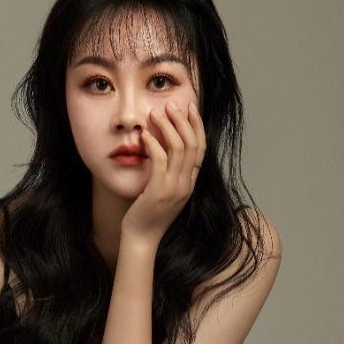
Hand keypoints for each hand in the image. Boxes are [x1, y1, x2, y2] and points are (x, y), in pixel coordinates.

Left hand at [120, 97, 205, 244]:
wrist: (142, 238)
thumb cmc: (149, 214)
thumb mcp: (165, 190)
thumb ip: (170, 172)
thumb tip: (166, 146)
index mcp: (190, 183)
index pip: (201, 149)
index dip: (197, 126)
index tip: (190, 108)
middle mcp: (186, 185)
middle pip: (192, 145)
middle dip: (183, 121)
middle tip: (171, 105)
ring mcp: (174, 188)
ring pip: (178, 149)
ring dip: (167, 127)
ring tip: (155, 114)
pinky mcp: (158, 191)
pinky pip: (160, 160)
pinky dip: (154, 143)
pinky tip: (145, 135)